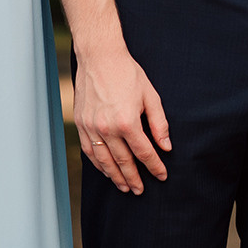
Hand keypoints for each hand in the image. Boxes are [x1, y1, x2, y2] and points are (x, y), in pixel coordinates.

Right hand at [73, 43, 170, 193]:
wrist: (100, 57)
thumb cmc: (127, 73)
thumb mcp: (150, 95)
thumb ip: (159, 123)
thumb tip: (166, 146)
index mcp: (127, 121)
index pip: (144, 152)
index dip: (154, 166)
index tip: (162, 176)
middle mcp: (107, 128)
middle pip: (123, 162)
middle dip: (134, 178)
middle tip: (141, 190)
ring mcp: (92, 127)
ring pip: (104, 161)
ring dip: (115, 177)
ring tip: (125, 187)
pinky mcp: (81, 124)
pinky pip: (88, 151)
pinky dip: (98, 164)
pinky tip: (106, 170)